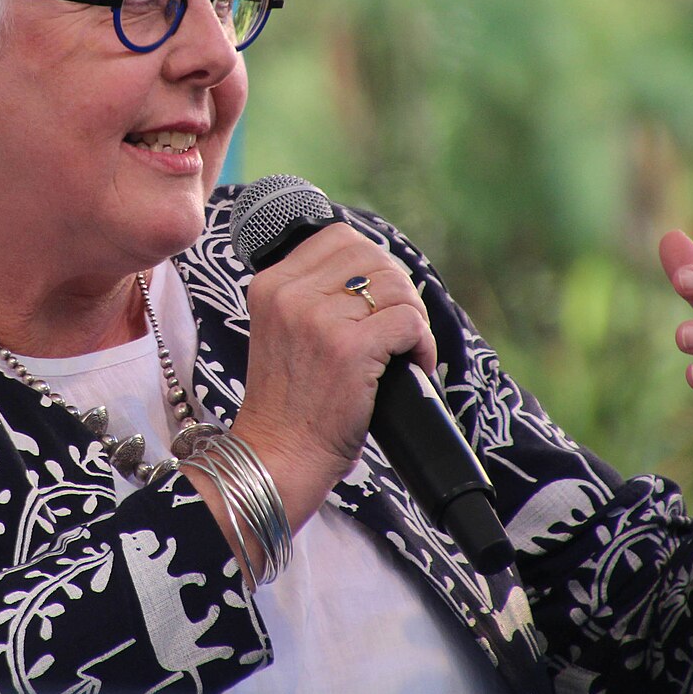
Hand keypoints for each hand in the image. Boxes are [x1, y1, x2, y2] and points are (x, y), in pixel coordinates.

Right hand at [234, 223, 436, 515]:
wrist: (277, 456)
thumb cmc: (288, 404)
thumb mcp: (281, 332)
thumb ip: (312, 297)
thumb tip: (377, 273)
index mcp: (270, 284)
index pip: (338, 237)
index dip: (371, 263)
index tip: (377, 299)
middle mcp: (290, 294)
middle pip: (372, 256)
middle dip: (397, 289)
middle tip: (398, 327)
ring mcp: (319, 319)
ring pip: (395, 285)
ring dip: (412, 316)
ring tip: (405, 349)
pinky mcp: (350, 348)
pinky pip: (409, 321)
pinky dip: (422, 344)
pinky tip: (412, 365)